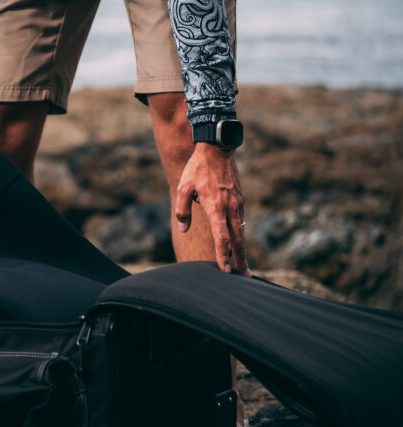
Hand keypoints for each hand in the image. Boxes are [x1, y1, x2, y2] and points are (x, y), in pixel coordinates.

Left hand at [174, 143, 250, 275]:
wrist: (217, 149)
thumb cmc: (196, 169)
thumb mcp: (182, 188)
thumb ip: (182, 210)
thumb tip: (184, 228)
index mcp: (216, 207)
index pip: (222, 238)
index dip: (224, 256)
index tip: (225, 271)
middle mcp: (231, 208)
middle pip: (238, 240)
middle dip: (241, 260)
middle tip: (244, 277)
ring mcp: (238, 203)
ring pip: (242, 231)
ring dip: (243, 249)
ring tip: (243, 265)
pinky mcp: (241, 199)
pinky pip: (241, 221)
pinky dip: (241, 235)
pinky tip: (238, 243)